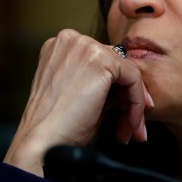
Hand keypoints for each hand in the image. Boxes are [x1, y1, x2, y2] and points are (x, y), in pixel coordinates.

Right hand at [3, 29, 152, 175]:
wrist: (44, 141)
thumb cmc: (56, 126)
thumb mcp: (78, 96)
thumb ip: (100, 84)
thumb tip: (127, 90)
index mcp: (60, 47)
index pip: (101, 62)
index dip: (116, 89)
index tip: (126, 111)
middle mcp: (71, 40)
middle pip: (114, 65)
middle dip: (126, 97)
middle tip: (132, 124)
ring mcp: (85, 46)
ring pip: (126, 72)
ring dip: (133, 104)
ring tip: (132, 130)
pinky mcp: (101, 59)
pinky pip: (133, 78)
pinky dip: (137, 102)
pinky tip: (132, 123)